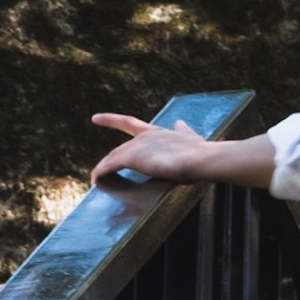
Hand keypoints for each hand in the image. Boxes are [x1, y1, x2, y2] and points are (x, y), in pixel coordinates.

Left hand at [91, 113, 275, 190]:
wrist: (203, 159)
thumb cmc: (203, 154)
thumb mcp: (192, 138)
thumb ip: (184, 132)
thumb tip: (181, 122)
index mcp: (158, 132)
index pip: (130, 124)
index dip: (112, 120)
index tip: (96, 118)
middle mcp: (145, 136)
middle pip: (119, 147)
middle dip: (109, 159)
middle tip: (99, 171)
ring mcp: (138, 146)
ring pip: (112, 158)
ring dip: (104, 170)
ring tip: (98, 181)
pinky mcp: (132, 158)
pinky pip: (109, 167)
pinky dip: (101, 174)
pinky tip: (96, 181)